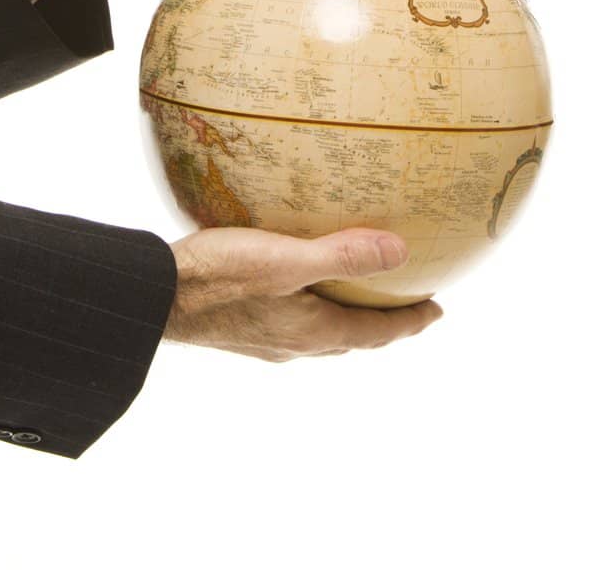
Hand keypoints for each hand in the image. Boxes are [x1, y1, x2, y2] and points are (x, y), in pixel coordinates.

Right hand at [162, 226, 443, 359]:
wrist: (158, 297)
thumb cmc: (220, 277)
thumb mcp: (285, 259)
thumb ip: (341, 254)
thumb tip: (401, 253)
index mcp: (314, 332)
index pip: (378, 333)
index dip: (411, 321)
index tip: (438, 310)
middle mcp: (294, 344)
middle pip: (351, 337)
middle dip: (379, 321)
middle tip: (402, 300)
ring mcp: (265, 340)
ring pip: (318, 332)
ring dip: (342, 315)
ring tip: (350, 291)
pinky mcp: (239, 328)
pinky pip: (288, 320)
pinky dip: (307, 305)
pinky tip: (286, 282)